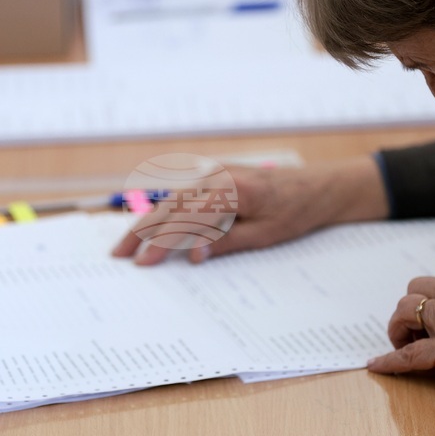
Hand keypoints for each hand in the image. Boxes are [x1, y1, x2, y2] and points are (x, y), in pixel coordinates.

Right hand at [112, 157, 389, 265]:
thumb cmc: (294, 212)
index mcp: (229, 189)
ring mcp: (213, 173)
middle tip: (119, 254)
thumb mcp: (264, 235)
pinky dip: (164, 212)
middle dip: (142, 230)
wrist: (315, 187)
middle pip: (170, 205)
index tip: (144, 262)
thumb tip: (192, 256)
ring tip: (127, 245)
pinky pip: (183, 195)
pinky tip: (149, 227)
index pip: (185, 218)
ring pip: (171, 199)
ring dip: (148, 221)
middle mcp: (216, 176)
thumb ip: (225, 242)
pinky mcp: (214, 176)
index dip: (161, 242)